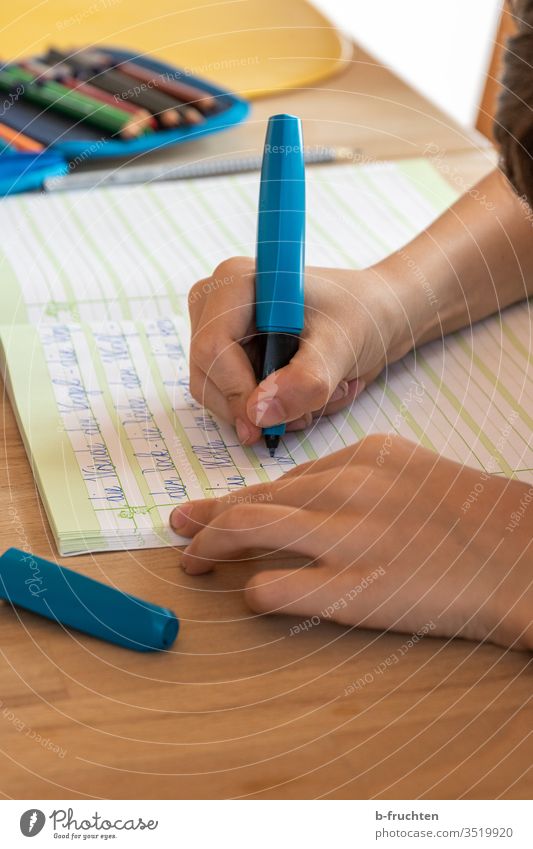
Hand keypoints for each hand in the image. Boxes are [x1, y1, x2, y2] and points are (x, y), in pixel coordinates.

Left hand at [170, 436, 532, 649]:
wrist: (518, 555)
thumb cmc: (468, 516)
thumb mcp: (409, 473)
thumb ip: (353, 480)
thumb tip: (302, 499)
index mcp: (360, 457)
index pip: (280, 479)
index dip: (239, 498)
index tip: (212, 509)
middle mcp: (345, 488)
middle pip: (254, 498)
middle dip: (207, 516)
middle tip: (179, 529)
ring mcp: (347, 537)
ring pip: (250, 528)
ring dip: (211, 544)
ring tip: (192, 561)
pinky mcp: (353, 589)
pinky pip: (277, 585)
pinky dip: (253, 590)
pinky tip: (251, 596)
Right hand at [188, 257, 408, 444]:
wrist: (377, 315)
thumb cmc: (361, 314)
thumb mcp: (341, 346)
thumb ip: (305, 380)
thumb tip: (258, 414)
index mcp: (236, 282)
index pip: (212, 348)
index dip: (235, 392)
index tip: (268, 424)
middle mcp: (217, 303)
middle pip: (208, 376)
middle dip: (258, 406)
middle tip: (310, 411)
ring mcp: (220, 330)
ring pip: (220, 396)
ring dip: (272, 411)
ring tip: (321, 395)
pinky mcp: (231, 355)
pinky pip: (235, 400)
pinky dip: (273, 409)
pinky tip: (309, 393)